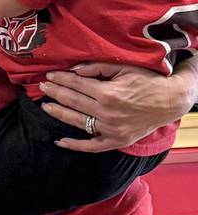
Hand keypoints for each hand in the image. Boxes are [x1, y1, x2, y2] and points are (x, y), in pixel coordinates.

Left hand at [40, 60, 186, 152]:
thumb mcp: (124, 68)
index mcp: (108, 93)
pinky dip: (75, 145)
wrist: (171, 101)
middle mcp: (107, 113)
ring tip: (46, 107)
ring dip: (59, 114)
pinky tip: (60, 141)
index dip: (61, 79)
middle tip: (42, 88)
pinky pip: (91, 146)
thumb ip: (97, 68)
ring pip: (78, 122)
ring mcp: (111, 129)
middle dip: (55, 93)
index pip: (76, 85)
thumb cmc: (148, 81)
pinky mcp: (116, 140)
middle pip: (73, 102)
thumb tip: (74, 70)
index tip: (49, 76)